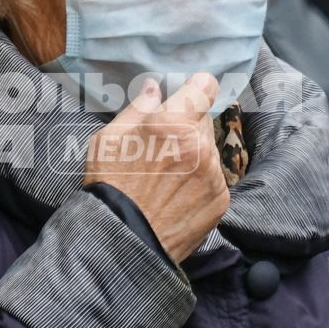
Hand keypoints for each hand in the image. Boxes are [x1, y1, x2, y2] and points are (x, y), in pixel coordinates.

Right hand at [84, 73, 227, 261]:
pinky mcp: (220, 199)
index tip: (188, 94)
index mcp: (172, 124)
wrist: (123, 241)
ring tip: (166, 177)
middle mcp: (199, 145)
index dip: (196, 88)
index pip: (206, 87)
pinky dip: (200, 181)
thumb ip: (137, 109)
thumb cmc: (110, 187)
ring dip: (194, 154)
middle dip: (187, 126)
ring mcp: (213, 174)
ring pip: (209, 149)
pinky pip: (214, 177)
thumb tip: (154, 88)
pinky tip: (176, 195)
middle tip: (162, 146)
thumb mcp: (108, 140)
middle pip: (204, 120)